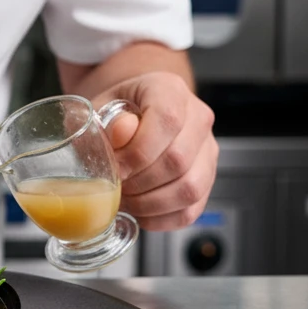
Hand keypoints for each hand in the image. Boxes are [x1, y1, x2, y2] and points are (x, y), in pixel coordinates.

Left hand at [93, 72, 217, 230]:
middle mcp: (198, 117)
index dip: (138, 151)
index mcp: (170, 89)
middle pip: (179, 159)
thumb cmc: (113, 112)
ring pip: (191, 188)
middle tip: (115, 188)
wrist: (130, 115)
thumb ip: (106, 120)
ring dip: (152, 203)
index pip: (167, 119)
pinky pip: (192, 208)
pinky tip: (140, 213)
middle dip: (141, 182)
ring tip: (125, 201)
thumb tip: (121, 133)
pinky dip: (163, 218)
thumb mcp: (100, 107)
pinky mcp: (207, 178)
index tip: (116, 168)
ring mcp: (207, 149)